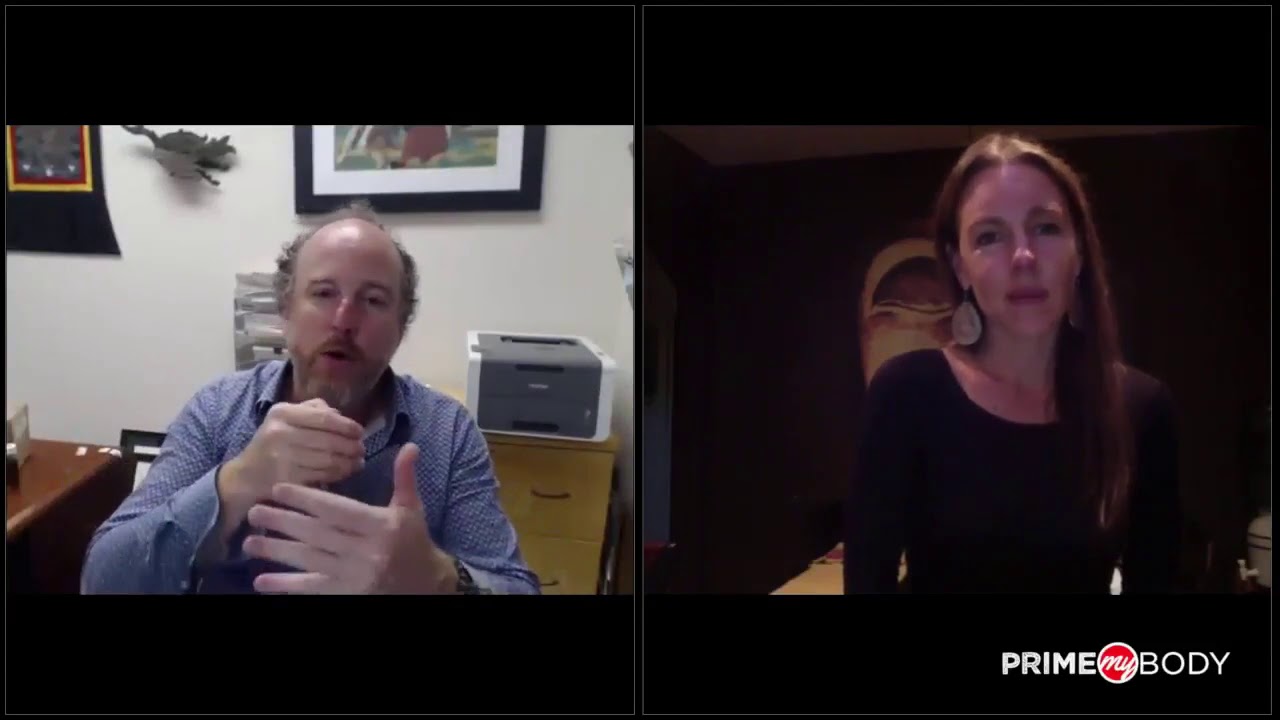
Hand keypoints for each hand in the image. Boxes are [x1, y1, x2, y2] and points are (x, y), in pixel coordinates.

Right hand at [228, 398, 365, 502]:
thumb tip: (342, 416)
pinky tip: (346, 472)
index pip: (324, 418)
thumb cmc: (273, 443)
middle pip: (329, 440)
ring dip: (349, 462)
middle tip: (362, 449)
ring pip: (328, 460)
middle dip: (352, 446)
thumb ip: (314, 410)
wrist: (246, 475)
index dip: (347, 426)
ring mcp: (282, 458)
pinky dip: (339, 474)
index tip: (360, 432)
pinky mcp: (286, 480)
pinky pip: (322, 476)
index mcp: (282, 413)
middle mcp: (280, 433)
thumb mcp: (286, 418)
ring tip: (358, 461)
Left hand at [243, 442, 459, 593]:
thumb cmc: (413, 540)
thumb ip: (405, 478)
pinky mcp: (346, 593)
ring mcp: (354, 575)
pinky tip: (261, 581)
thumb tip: (409, 445)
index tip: (278, 489)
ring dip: (276, 551)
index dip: (306, 498)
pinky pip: (312, 588)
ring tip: (249, 541)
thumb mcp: (411, 508)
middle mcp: (366, 551)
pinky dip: (285, 586)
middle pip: (316, 534)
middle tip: (254, 510)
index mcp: (380, 526)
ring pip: (309, 560)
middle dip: (283, 521)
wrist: (424, 583)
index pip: (336, 509)